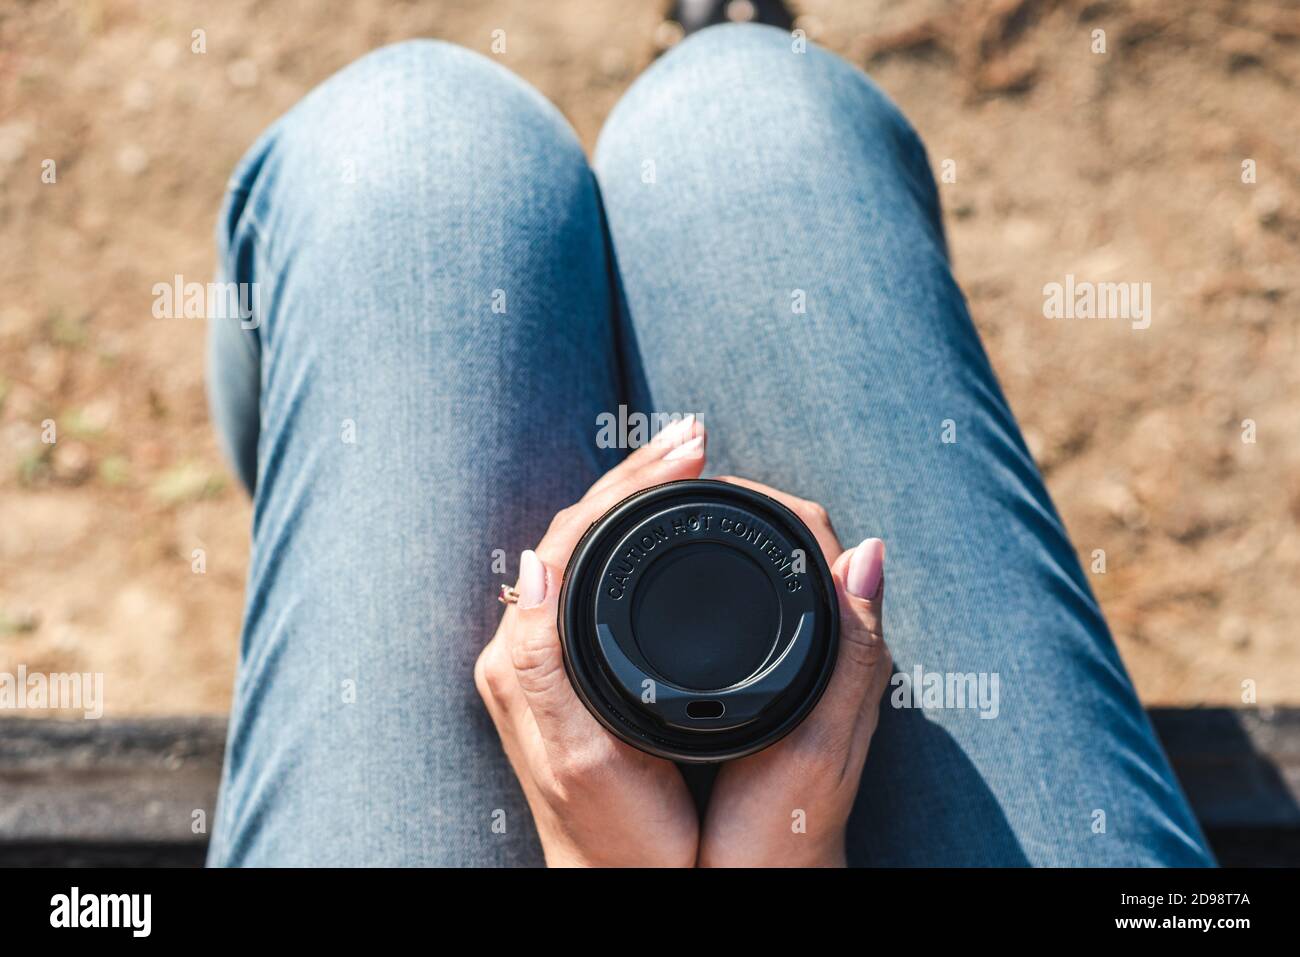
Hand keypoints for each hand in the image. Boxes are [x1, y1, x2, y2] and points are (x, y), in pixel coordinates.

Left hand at [474, 416, 708, 866]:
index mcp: (526, 654)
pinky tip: (668, 529)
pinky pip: (603, 576)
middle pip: (579, 530)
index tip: (691, 449)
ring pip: (591, 548)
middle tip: (696, 439)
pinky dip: (637, 537)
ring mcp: (555, 653)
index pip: (570, 536)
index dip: (631, 485)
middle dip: (639, 478)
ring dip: (638, 500)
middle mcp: (530, 644)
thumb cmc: (610, 831)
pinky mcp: (580, 666)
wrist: (623, 882)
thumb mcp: (578, 754)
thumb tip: (534, 567)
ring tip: (687, 464)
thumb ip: (545, 663)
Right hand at [698, 477, 890, 866]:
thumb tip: (871, 551)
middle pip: (786, 542)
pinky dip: (713, 578)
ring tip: (667, 514)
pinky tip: (675, 581)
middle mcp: (829, 645)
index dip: (756, 494)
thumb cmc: (787, 824)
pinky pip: (746, 605)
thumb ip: (851, 652)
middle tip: (669, 482)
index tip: (694, 474)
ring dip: (723, 537)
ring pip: (762, 572)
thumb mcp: (817, 740)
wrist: (764, 880)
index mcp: (844, 647)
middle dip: (732, 506)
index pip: (809, 533)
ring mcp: (796, 660)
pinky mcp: (770, 678)